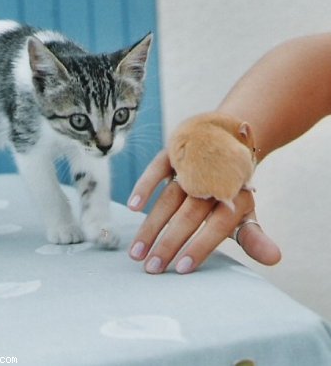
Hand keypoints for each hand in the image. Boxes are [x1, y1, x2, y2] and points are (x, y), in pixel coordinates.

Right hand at [127, 149, 281, 273]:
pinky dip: (145, 186)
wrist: (229, 138)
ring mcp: (191, 165)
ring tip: (136, 251)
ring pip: (169, 198)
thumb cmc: (232, 188)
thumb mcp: (244, 211)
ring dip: (151, 225)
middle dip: (168, 242)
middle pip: (189, 215)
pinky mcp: (173, 152)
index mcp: (235, 197)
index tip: (181, 269)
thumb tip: (275, 259)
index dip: (200, 247)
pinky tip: (133, 207)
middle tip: (151, 267)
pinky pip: (157, 169)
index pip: (217, 226)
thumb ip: (253, 237)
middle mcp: (213, 180)